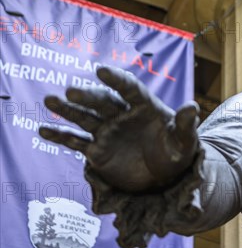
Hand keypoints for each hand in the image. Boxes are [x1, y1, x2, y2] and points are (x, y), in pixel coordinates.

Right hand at [39, 66, 199, 191]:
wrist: (165, 177)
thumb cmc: (177, 152)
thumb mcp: (185, 141)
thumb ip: (186, 125)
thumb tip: (192, 107)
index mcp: (145, 107)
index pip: (130, 89)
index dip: (116, 80)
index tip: (101, 70)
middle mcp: (123, 115)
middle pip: (103, 102)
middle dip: (89, 96)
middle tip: (71, 91)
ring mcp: (108, 132)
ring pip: (85, 118)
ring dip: (68, 110)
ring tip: (50, 100)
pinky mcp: (97, 151)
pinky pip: (77, 143)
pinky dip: (61, 137)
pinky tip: (43, 130)